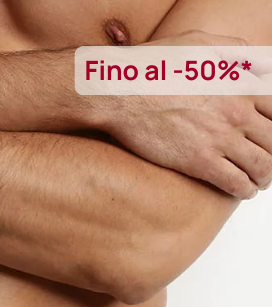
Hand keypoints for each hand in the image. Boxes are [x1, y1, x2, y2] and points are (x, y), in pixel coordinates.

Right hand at [101, 30, 271, 199]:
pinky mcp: (200, 162)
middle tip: (266, 162)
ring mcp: (219, 139)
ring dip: (264, 176)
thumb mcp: (198, 42)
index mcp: (239, 84)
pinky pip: (236, 182)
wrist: (122, 94)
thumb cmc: (153, 68)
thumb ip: (231, 49)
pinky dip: (245, 190)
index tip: (268, 135)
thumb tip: (251, 58)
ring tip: (258, 181)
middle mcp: (236, 112)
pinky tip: (243, 190)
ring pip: (261, 165)